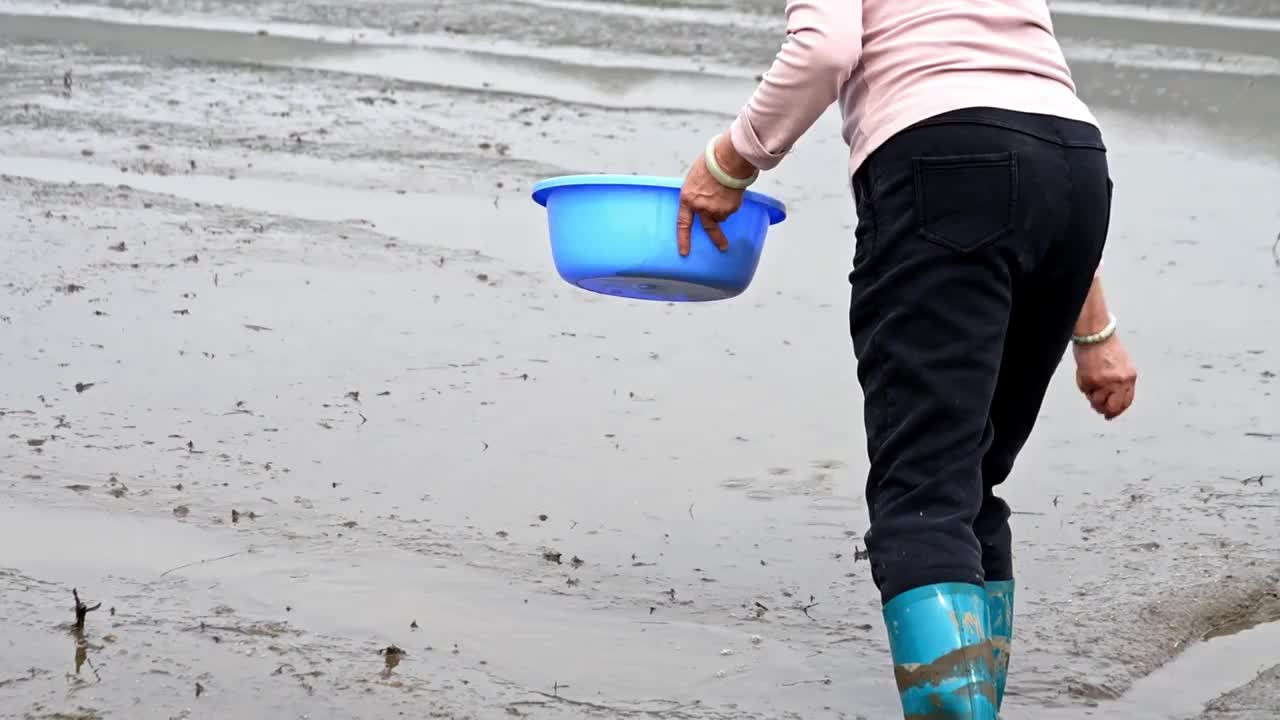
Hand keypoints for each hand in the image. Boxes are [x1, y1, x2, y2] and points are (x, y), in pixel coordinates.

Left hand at [676, 136, 752, 256]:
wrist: (728, 159)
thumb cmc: (711, 163)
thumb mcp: (694, 178)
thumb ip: (695, 193)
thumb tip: (701, 199)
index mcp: (688, 199)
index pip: (683, 224)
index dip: (683, 239)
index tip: (684, 252)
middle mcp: (702, 208)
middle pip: (709, 228)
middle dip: (717, 239)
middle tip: (723, 247)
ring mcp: (717, 209)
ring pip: (722, 216)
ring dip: (724, 209)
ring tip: (726, 194)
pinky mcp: (731, 207)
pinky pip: (732, 209)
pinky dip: (732, 203)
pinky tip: (732, 191)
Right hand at [1073, 336, 1136, 419]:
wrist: (1095, 334)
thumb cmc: (1106, 346)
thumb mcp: (1121, 365)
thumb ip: (1120, 381)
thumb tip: (1112, 397)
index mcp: (1129, 377)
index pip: (1126, 401)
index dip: (1117, 410)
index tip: (1111, 414)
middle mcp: (1119, 381)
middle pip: (1113, 407)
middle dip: (1104, 410)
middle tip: (1098, 408)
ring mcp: (1105, 382)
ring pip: (1097, 401)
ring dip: (1092, 396)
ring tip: (1090, 384)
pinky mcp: (1090, 381)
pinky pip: (1085, 391)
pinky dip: (1083, 386)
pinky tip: (1085, 374)